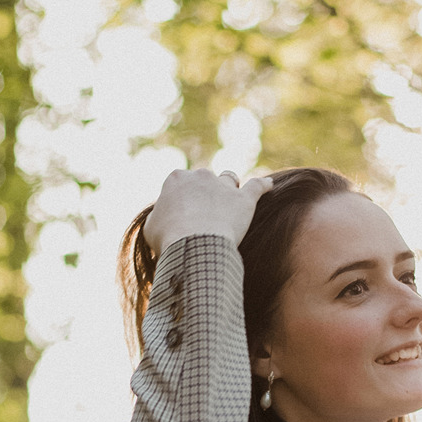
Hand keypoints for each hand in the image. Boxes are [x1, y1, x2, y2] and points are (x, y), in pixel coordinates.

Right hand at [143, 167, 273, 259]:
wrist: (193, 245)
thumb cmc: (169, 238)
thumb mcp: (151, 227)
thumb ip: (159, 216)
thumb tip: (163, 217)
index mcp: (176, 179)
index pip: (181, 182)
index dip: (183, 198)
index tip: (183, 214)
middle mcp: (201, 176)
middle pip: (204, 179)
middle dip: (204, 192)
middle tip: (204, 214)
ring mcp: (223, 186)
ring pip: (229, 178)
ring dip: (229, 186)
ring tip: (232, 198)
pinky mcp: (244, 199)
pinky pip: (257, 186)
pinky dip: (264, 185)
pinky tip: (270, 186)